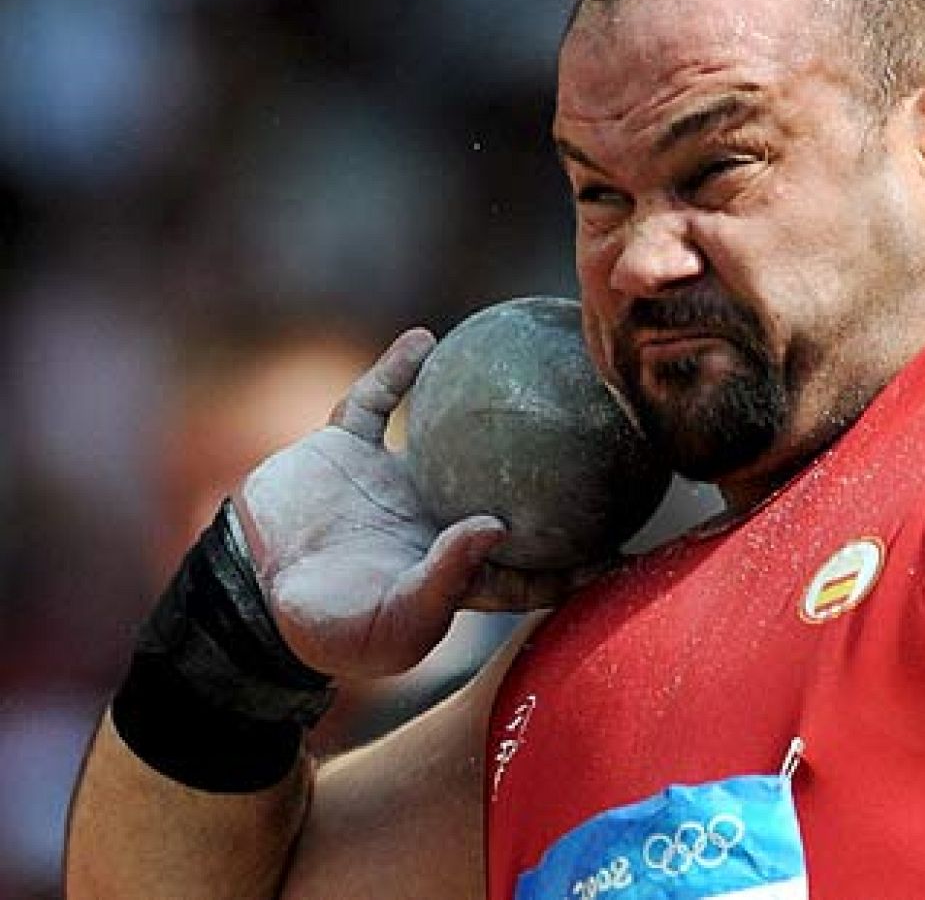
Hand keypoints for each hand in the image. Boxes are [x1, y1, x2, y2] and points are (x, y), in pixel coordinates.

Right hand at [233, 329, 574, 677]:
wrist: (249, 597)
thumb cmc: (331, 630)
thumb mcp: (396, 621)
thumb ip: (447, 578)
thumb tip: (498, 527)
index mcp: (454, 569)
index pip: (530, 567)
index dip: (577, 562)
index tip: (629, 550)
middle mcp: (432, 518)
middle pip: (505, 490)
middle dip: (553, 478)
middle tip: (608, 445)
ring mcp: (389, 481)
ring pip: (449, 434)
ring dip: (483, 404)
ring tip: (531, 363)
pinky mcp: (344, 450)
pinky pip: (377, 401)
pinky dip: (397, 369)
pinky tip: (425, 339)